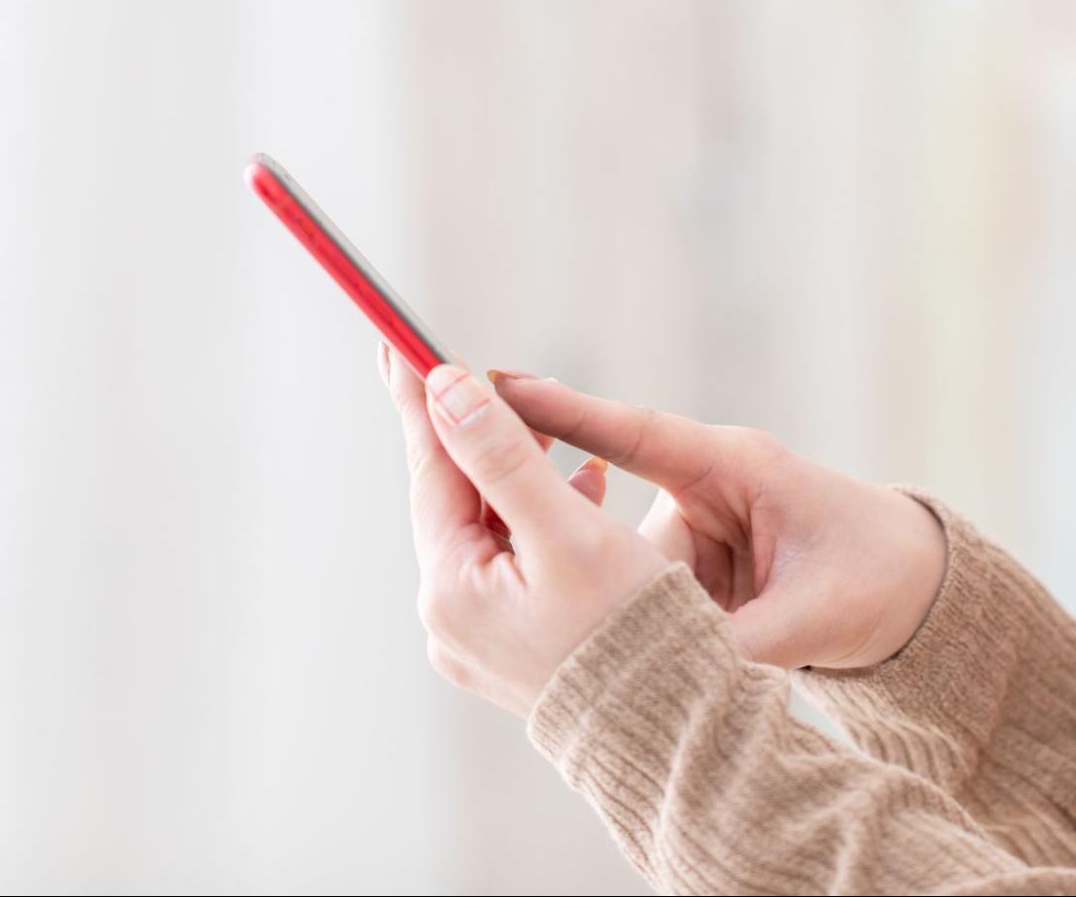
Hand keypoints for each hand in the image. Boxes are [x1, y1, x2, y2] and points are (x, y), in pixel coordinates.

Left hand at [379, 342, 667, 716]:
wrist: (676, 736)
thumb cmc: (632, 633)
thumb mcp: (567, 531)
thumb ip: (503, 455)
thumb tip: (444, 388)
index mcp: (451, 589)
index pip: (432, 468)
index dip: (423, 397)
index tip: (399, 339)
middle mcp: (449, 619)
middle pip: (456, 500)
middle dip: (472, 433)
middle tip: (456, 364)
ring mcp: (478, 640)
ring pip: (488, 530)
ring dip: (517, 475)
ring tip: (547, 428)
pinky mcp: (512, 649)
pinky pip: (513, 565)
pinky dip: (539, 521)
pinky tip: (583, 492)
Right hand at [488, 368, 948, 670]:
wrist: (914, 588)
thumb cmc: (877, 576)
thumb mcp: (818, 613)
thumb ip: (745, 642)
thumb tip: (676, 675)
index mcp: (735, 465)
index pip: (634, 432)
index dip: (565, 413)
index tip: (498, 388)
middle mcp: (702, 484)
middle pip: (603, 489)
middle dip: (553, 506)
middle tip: (475, 498)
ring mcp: (690, 521)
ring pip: (615, 551)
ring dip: (601, 587)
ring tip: (598, 626)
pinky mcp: (685, 559)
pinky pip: (635, 579)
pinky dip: (622, 608)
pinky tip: (604, 644)